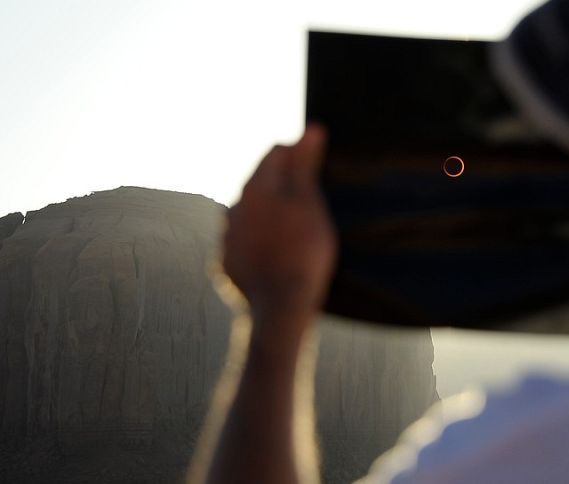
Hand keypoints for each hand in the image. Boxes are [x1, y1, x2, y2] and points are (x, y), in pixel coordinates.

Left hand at [223, 125, 336, 318]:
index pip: (276, 153)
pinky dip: (259, 242)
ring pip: (250, 214)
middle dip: (282, 185)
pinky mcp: (227, 263)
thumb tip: (311, 128)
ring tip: (294, 232)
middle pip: (260, 183)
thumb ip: (305, 165)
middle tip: (310, 202)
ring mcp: (228, 238)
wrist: (281, 306)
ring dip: (269, 214)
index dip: (299, 154)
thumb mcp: (310, 203)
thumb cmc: (303, 251)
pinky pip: (244, 242)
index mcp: (255, 188)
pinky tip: (276, 255)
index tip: (317, 169)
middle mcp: (234, 208)